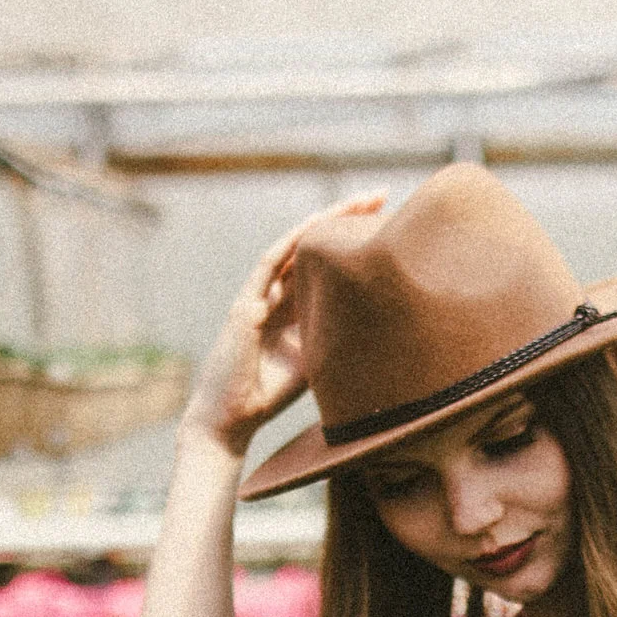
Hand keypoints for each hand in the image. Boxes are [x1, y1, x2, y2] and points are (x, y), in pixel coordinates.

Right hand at [183, 197, 386, 459]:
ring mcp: (258, 296)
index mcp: (293, 306)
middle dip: (346, 218)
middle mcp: (276, 294)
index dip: (352, 240)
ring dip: (324, 221)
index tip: (387, 221)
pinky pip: (268, 266)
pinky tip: (317, 225)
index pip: (325, 261)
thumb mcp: (317, 360)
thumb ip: (338, 337)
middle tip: (383, 195)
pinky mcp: (244, 307)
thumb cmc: (268, 396)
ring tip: (360, 201)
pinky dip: (292, 244)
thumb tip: (386, 329)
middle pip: (313, 244)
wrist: (228, 422)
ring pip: (293, 246)